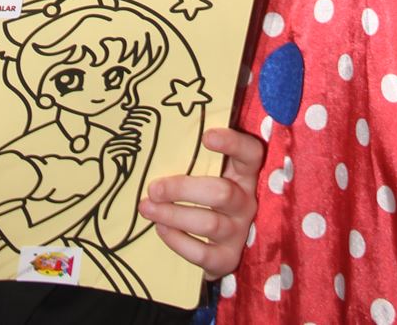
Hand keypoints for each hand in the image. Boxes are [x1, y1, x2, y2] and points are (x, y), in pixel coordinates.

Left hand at [137, 125, 263, 279]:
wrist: (214, 245)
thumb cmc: (204, 196)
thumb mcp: (207, 173)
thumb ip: (194, 158)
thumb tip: (156, 138)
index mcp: (244, 175)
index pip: (251, 154)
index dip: (233, 144)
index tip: (206, 136)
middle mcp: (247, 202)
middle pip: (221, 193)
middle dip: (182, 189)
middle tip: (153, 188)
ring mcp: (239, 232)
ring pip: (209, 223)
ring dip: (173, 215)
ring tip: (146, 207)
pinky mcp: (227, 259)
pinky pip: (202, 253)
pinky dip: (177, 241)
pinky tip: (160, 229)